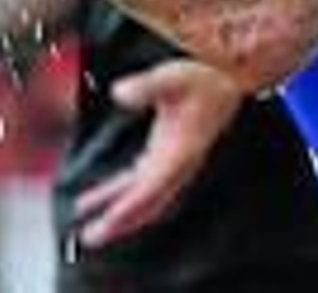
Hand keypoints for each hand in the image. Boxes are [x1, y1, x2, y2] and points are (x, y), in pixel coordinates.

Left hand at [73, 59, 243, 247]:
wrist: (228, 80)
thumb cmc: (202, 79)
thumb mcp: (173, 77)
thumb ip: (146, 86)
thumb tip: (119, 93)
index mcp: (181, 152)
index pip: (152, 188)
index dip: (130, 206)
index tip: (109, 222)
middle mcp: (178, 164)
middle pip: (147, 203)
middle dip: (120, 223)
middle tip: (92, 238)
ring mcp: (173, 163)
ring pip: (143, 197)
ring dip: (117, 213)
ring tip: (89, 226)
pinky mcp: (167, 155)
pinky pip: (140, 182)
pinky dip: (120, 193)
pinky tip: (100, 198)